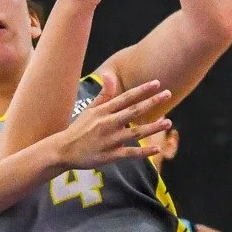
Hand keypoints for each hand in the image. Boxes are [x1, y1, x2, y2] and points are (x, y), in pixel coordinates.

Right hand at [54, 72, 170, 168]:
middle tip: (168, 94)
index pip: (126, 97)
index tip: (157, 83)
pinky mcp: (110, 156)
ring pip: (135, 132)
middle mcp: (108, 123)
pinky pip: (130, 153)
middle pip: (133, 111)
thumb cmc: (79, 129)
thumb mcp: (90, 109)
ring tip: (168, 122)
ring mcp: (110, 140)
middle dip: (152, 102)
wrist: (63, 150)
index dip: (142, 90)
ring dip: (152, 127)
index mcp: (103, 111)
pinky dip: (143, 152)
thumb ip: (104, 94)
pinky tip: (156, 149)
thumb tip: (109, 75)